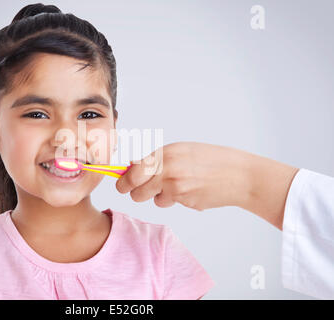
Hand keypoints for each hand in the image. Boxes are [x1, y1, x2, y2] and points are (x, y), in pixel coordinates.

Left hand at [115, 142, 248, 210]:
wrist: (239, 175)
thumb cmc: (212, 159)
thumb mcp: (182, 151)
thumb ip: (158, 159)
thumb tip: (132, 167)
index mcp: (165, 153)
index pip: (132, 171)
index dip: (123, 180)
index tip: (121, 184)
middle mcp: (167, 169)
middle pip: (135, 190)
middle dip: (135, 192)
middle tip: (141, 190)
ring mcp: (176, 187)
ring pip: (152, 199)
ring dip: (159, 196)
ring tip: (177, 186)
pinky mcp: (185, 201)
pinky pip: (169, 203)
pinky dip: (175, 200)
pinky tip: (190, 191)